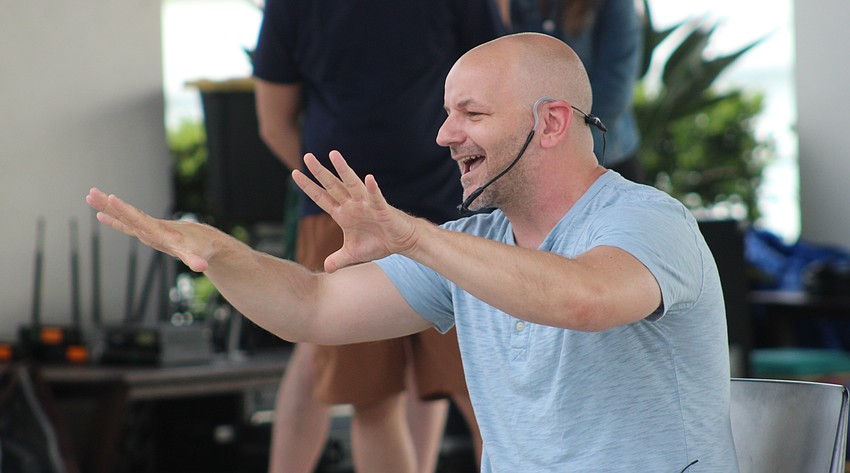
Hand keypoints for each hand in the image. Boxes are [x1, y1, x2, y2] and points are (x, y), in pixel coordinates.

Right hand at [86, 188, 212, 271]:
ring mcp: (148, 229)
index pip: (140, 219)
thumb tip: (200, 268)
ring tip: (90, 195)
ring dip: (108, 207)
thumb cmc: (201, 248)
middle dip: (111, 204)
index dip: (126, 210)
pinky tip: (100, 214)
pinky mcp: (147, 232)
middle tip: (92, 192)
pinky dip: (115, 219)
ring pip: (125, 216)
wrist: (205, 239)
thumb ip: (195, 261)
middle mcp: (152, 227)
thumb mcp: (197, 256)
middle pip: (128, 214)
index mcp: (160, 231)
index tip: (112, 198)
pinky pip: (127, 224)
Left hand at [291, 150, 419, 271]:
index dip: (308, 187)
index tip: (294, 174)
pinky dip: (373, 189)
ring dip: (343, 170)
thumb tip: (326, 269)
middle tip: (307, 156)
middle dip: (320, 172)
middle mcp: (352, 205)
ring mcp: (367, 205)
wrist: (401, 241)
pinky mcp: (382, 209)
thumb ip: (338, 259)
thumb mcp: (353, 254)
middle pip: (333, 186)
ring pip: (352, 184)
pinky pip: (376, 198)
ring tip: (334, 155)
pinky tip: (369, 178)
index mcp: (343, 213)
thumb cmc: (378, 242)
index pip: (322, 198)